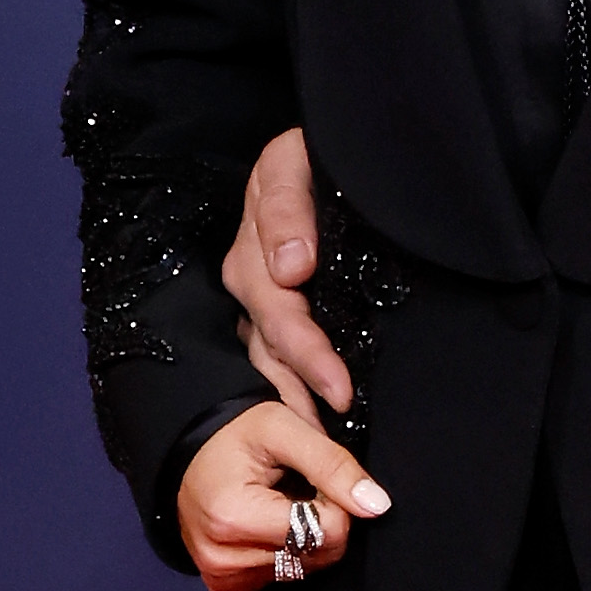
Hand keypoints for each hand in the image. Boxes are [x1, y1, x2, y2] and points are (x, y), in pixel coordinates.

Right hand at [175, 397, 389, 590]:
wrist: (189, 454)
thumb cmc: (236, 434)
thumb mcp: (285, 428)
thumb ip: (333, 464)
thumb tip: (377, 506)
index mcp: (234, 517)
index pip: (325, 532)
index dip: (335, 501)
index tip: (315, 478)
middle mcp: (222, 558)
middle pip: (317, 555)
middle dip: (322, 520)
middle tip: (297, 488)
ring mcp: (221, 577)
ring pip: (304, 569)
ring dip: (304, 536)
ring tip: (278, 502)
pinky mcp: (224, 586)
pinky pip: (280, 578)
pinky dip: (285, 552)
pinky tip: (267, 524)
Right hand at [220, 126, 349, 424]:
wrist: (314, 145)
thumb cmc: (311, 150)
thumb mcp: (294, 162)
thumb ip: (288, 209)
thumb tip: (291, 269)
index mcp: (254, 251)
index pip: (279, 315)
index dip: (309, 355)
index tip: (339, 389)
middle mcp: (251, 278)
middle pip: (270, 347)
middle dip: (302, 394)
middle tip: (335, 436)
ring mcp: (261, 293)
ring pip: (268, 357)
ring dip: (292, 400)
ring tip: (321, 445)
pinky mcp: (278, 300)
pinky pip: (277, 349)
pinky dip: (294, 382)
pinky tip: (314, 413)